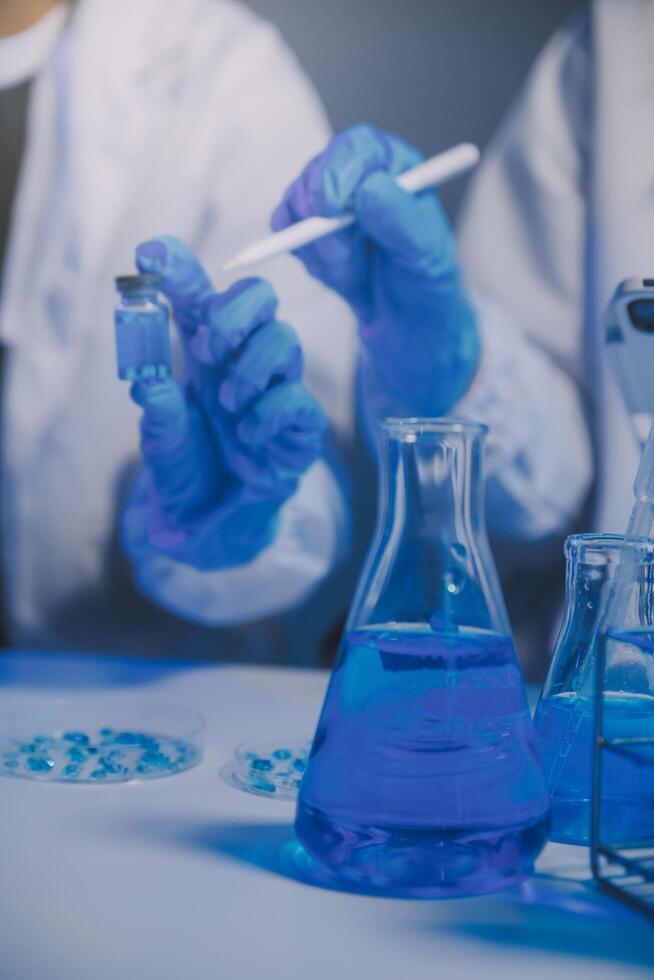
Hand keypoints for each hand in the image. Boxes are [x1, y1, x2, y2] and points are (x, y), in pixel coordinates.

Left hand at [127, 235, 327, 570]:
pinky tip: (249, 434)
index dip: (178, 269)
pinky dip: (272, 411)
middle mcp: (243, 363)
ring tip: (227, 401)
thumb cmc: (188, 471)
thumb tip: (151, 385)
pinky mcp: (299, 431)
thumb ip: (158, 413)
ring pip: (286, 339)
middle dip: (233, 310)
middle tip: (204, 347)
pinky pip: (301, 400)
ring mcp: (275, 392)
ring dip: (252, 364)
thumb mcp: (161, 442)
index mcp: (205, 355)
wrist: (212, 525)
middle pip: (261, 298)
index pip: (197, 298)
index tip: (149, 254)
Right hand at [272, 124, 478, 414]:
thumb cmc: (427, 285)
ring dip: (319, 249)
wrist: (409, 325)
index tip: (330, 206)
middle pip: (318, 172)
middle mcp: (362, 177)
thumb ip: (401, 220)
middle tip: (341, 257)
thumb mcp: (428, 256)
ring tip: (352, 273)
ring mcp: (331, 202)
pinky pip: (285, 232)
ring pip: (296, 205)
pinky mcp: (308, 229)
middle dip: (321, 220)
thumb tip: (369, 189)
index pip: (359, 148)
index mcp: (398, 169)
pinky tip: (339, 275)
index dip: (338, 170)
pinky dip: (309, 260)